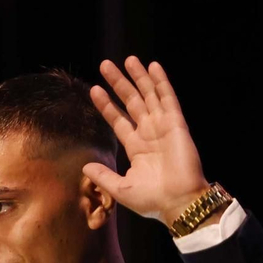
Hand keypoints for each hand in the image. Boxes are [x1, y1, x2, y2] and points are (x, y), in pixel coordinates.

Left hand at [84, 56, 210, 227]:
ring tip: (128, 59)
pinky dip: (161, 82)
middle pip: (131, 102)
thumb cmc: (152, 201)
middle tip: (105, 65)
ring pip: (149, 95)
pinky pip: (168, 98)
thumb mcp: (120, 189)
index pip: (118, 120)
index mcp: (137, 148)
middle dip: (119, 83)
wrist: (178, 203)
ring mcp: (163, 127)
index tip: (94, 89)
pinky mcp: (176, 124)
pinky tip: (153, 66)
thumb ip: (103, 176)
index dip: (107, 105)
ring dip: (138, 77)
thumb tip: (85, 167)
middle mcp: (149, 134)